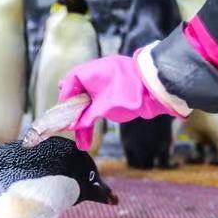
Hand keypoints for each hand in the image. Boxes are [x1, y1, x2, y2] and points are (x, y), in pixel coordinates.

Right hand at [52, 54, 183, 150]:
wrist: (156, 89)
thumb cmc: (131, 90)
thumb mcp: (106, 106)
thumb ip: (88, 116)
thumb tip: (73, 127)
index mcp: (89, 72)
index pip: (69, 84)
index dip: (64, 102)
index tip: (61, 119)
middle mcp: (93, 79)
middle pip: (76, 98)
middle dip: (73, 118)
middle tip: (69, 133)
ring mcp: (102, 89)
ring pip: (86, 108)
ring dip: (83, 125)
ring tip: (82, 145)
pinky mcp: (109, 99)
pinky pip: (95, 111)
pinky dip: (92, 123)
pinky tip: (87, 139)